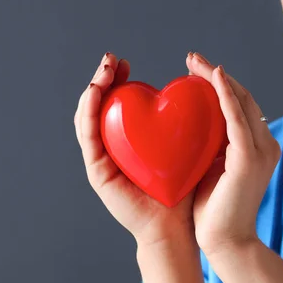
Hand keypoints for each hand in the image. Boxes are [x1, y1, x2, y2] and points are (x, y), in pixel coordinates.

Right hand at [74, 52, 196, 246]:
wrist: (176, 224)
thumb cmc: (184, 185)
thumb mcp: (185, 145)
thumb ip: (184, 121)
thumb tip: (195, 89)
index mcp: (129, 141)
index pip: (117, 105)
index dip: (118, 81)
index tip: (126, 62)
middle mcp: (112, 147)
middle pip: (100, 106)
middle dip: (103, 78)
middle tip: (111, 58)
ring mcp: (101, 159)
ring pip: (89, 116)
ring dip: (94, 88)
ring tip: (103, 69)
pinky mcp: (97, 170)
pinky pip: (88, 135)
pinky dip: (89, 110)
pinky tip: (94, 91)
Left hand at [185, 52, 281, 254]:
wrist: (226, 241)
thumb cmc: (215, 209)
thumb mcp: (213, 168)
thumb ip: (212, 145)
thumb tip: (192, 125)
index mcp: (258, 146)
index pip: (240, 105)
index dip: (219, 84)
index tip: (195, 70)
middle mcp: (265, 143)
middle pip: (242, 97)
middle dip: (216, 74)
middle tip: (191, 59)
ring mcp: (261, 149)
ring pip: (241, 101)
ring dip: (217, 77)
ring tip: (194, 61)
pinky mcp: (250, 158)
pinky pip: (236, 118)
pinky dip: (225, 94)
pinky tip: (212, 76)